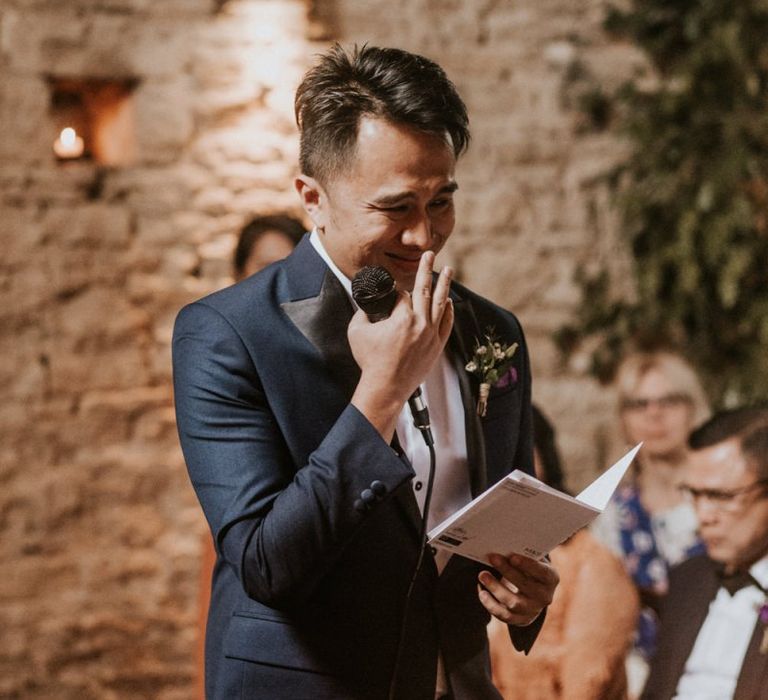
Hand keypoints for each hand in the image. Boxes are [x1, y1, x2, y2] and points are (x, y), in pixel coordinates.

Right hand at [348, 252, 453, 438]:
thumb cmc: (370, 361)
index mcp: (402, 318)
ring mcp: (431, 336)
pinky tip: (449, 301)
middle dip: (427, 269)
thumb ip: (362, 313)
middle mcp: (420, 324)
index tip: (392, 290)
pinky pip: (446, 324)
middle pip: (425, 290)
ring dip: (444, 286)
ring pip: (441, 305)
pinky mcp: (436, 347)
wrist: (386, 388)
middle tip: (429, 254)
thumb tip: (366, 304)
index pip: (402, 294)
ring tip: (448, 271)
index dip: (396, 289)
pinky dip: (449, 312)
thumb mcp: (357, 331)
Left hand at [477, 553, 558, 626]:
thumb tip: (504, 546)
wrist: (532, 592)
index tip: (512, 557)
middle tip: (492, 558)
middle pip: (525, 586)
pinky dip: (491, 605)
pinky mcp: (520, 620)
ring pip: (513, 602)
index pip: (542, 572)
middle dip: (507, 571)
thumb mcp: (532, 560)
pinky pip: (504, 615)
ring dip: (496, 588)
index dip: (528, 565)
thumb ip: (524, 554)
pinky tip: (482, 593)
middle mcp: (545, 596)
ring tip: (482, 575)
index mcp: (551, 578)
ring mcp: (533, 610)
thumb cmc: (529, 569)